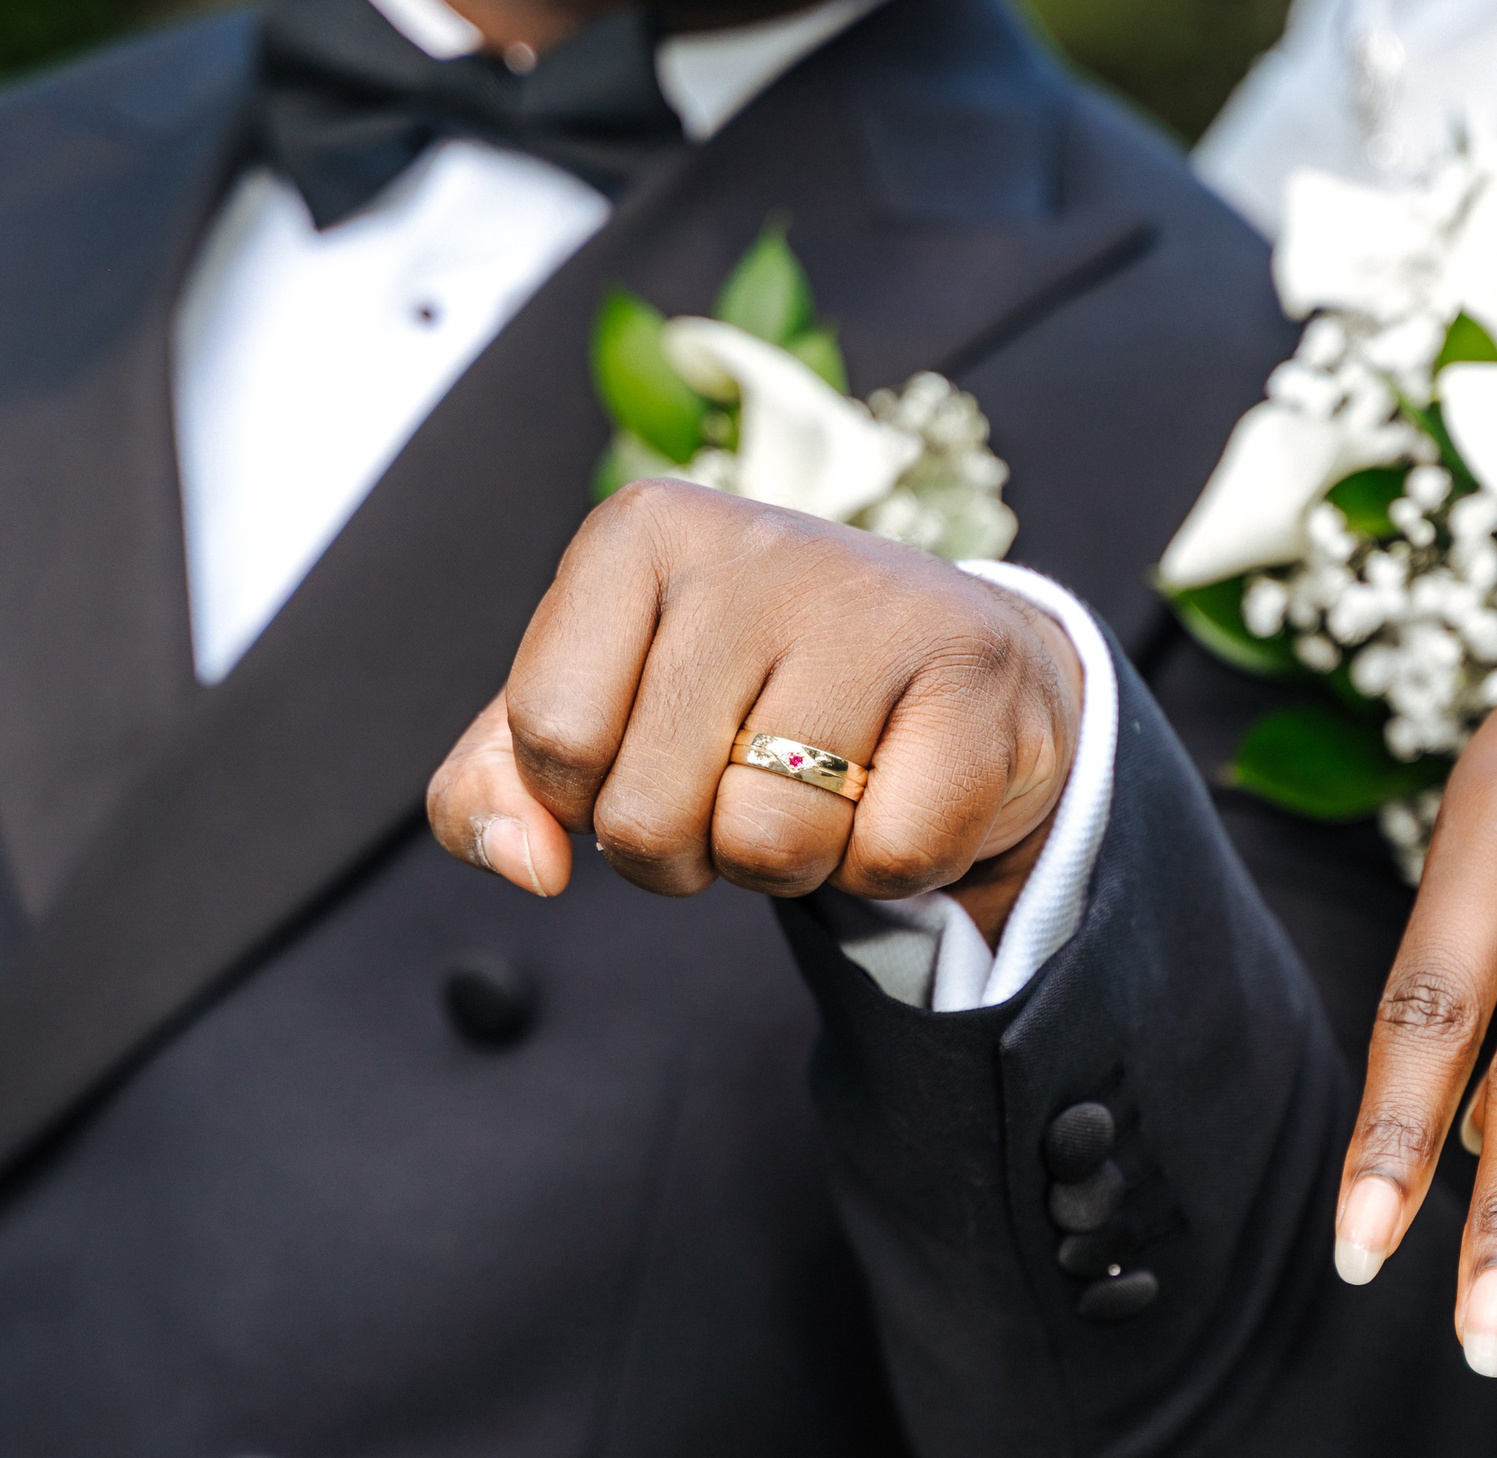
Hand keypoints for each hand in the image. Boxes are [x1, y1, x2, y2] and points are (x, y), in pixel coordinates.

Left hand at [426, 480, 1081, 937]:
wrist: (963, 667)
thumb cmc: (758, 693)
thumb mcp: (603, 718)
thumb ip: (499, 786)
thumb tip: (530, 867)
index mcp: (643, 531)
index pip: (552, 735)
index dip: (590, 795)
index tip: (652, 752)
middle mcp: (758, 543)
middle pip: (649, 813)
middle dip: (691, 849)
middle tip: (748, 784)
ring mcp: (877, 604)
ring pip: (767, 845)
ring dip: (793, 864)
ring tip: (833, 787)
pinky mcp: (975, 674)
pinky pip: (888, 859)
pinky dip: (889, 865)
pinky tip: (906, 787)